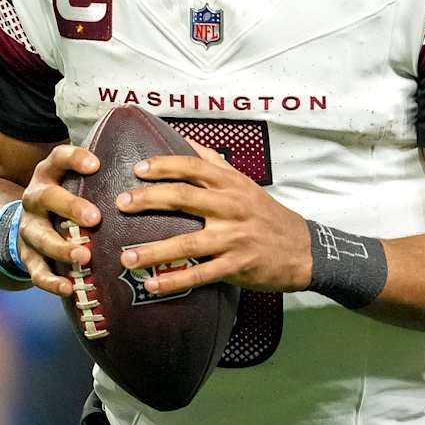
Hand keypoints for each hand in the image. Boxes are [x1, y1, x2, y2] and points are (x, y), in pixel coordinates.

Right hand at [17, 143, 102, 298]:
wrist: (28, 224)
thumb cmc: (67, 199)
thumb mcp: (75, 180)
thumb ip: (102, 176)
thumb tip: (150, 168)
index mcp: (49, 174)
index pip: (58, 158)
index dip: (74, 159)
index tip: (96, 165)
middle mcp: (35, 198)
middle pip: (47, 197)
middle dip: (70, 206)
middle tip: (95, 217)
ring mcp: (29, 228)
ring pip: (41, 236)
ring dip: (62, 247)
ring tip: (83, 255)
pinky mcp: (27, 256)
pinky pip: (36, 271)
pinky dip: (51, 281)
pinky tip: (68, 287)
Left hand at [115, 143, 311, 294]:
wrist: (304, 250)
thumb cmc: (268, 215)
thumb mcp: (246, 183)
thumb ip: (216, 163)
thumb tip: (187, 140)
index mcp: (231, 184)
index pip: (193, 167)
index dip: (163, 165)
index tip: (137, 169)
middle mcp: (231, 207)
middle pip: (183, 197)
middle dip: (148, 200)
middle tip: (120, 204)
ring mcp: (234, 238)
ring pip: (187, 242)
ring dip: (153, 250)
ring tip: (126, 257)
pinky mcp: (237, 265)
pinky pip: (200, 274)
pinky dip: (174, 281)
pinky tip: (152, 285)